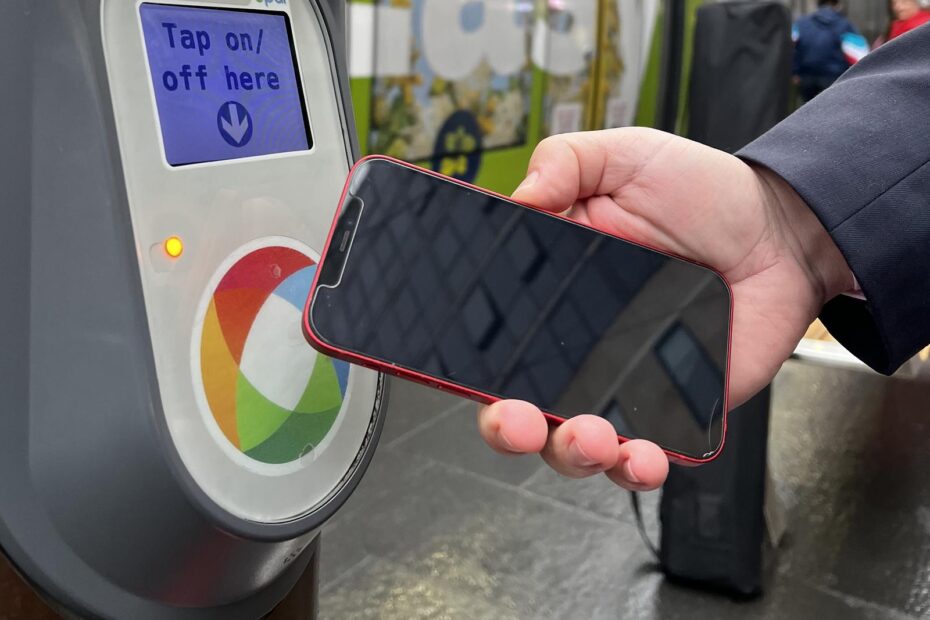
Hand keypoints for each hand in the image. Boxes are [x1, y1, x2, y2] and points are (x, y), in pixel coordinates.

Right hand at [478, 128, 852, 489]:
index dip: (473, 363)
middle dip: (510, 427)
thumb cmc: (702, 194)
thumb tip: (519, 195)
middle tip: (520, 421)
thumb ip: (567, 162)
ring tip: (593, 438)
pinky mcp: (670, 409)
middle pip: (521, 405)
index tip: (472, 369)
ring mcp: (622, 381)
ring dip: (573, 453)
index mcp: (551, 292)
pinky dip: (637, 468)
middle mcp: (577, 346)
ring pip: (575, 445)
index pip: (494, 338)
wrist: (780, 230)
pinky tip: (642, 458)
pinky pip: (643, 453)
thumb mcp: (627, 157)